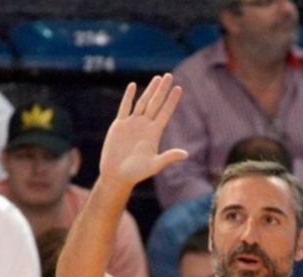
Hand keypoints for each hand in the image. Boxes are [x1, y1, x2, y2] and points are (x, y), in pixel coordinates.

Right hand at [98, 74, 187, 188]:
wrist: (116, 175)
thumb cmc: (136, 173)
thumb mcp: (154, 165)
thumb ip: (168, 157)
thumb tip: (186, 155)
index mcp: (154, 133)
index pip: (165, 112)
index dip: (171, 100)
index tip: (178, 88)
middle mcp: (145, 126)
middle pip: (156, 103)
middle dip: (162, 90)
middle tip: (169, 75)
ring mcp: (132, 124)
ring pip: (142, 102)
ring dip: (149, 90)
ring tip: (157, 78)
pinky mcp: (119, 125)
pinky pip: (124, 107)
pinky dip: (128, 97)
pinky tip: (132, 86)